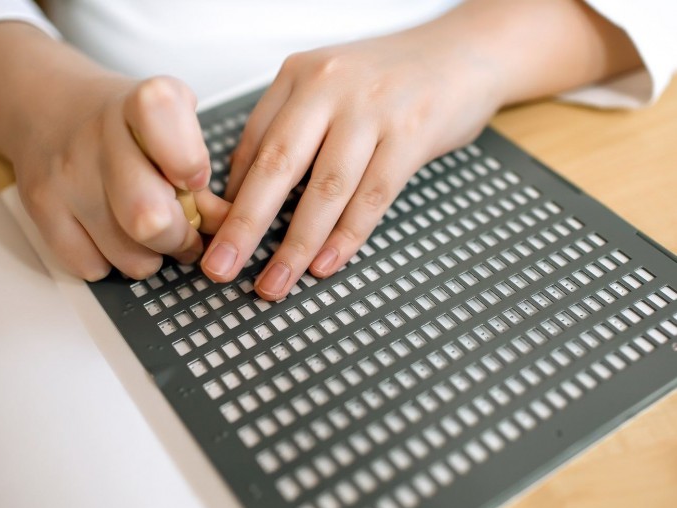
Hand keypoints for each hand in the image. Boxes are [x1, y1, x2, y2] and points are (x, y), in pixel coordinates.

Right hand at [15, 74, 229, 279]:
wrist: (46, 105)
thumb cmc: (124, 125)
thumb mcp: (172, 127)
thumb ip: (203, 175)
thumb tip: (231, 227)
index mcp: (144, 104)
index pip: (165, 119)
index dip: (189, 162)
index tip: (195, 180)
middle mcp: (100, 134)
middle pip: (151, 218)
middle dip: (180, 239)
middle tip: (185, 233)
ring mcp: (66, 173)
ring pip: (127, 255)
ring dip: (150, 257)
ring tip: (151, 235)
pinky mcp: (39, 206)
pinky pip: (91, 267)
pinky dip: (111, 262)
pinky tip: (112, 236)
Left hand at [201, 22, 502, 299]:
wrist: (464, 53)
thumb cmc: (390, 79)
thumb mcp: (330, 88)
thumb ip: (290, 130)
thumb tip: (246, 191)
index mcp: (300, 76)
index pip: (253, 143)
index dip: (232, 196)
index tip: (216, 236)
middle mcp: (330, 87)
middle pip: (277, 166)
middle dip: (245, 225)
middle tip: (221, 267)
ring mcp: (373, 109)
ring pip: (326, 189)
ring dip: (296, 244)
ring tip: (275, 282)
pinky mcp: (412, 133)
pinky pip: (373, 196)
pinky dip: (347, 235)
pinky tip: (326, 263)